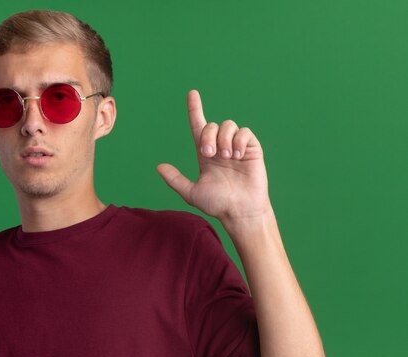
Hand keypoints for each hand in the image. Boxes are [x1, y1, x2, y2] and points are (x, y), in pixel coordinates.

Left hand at [156, 90, 271, 226]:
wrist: (239, 211)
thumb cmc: (217, 204)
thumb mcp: (191, 192)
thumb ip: (175, 180)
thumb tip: (158, 167)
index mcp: (205, 154)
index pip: (198, 126)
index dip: (195, 109)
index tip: (192, 93)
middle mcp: (219, 147)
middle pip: (212, 125)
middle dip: (208, 137)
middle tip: (209, 154)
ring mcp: (236, 147)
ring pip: (228, 125)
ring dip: (223, 139)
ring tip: (226, 158)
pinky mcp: (251, 149)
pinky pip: (244, 132)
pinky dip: (239, 141)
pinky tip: (237, 156)